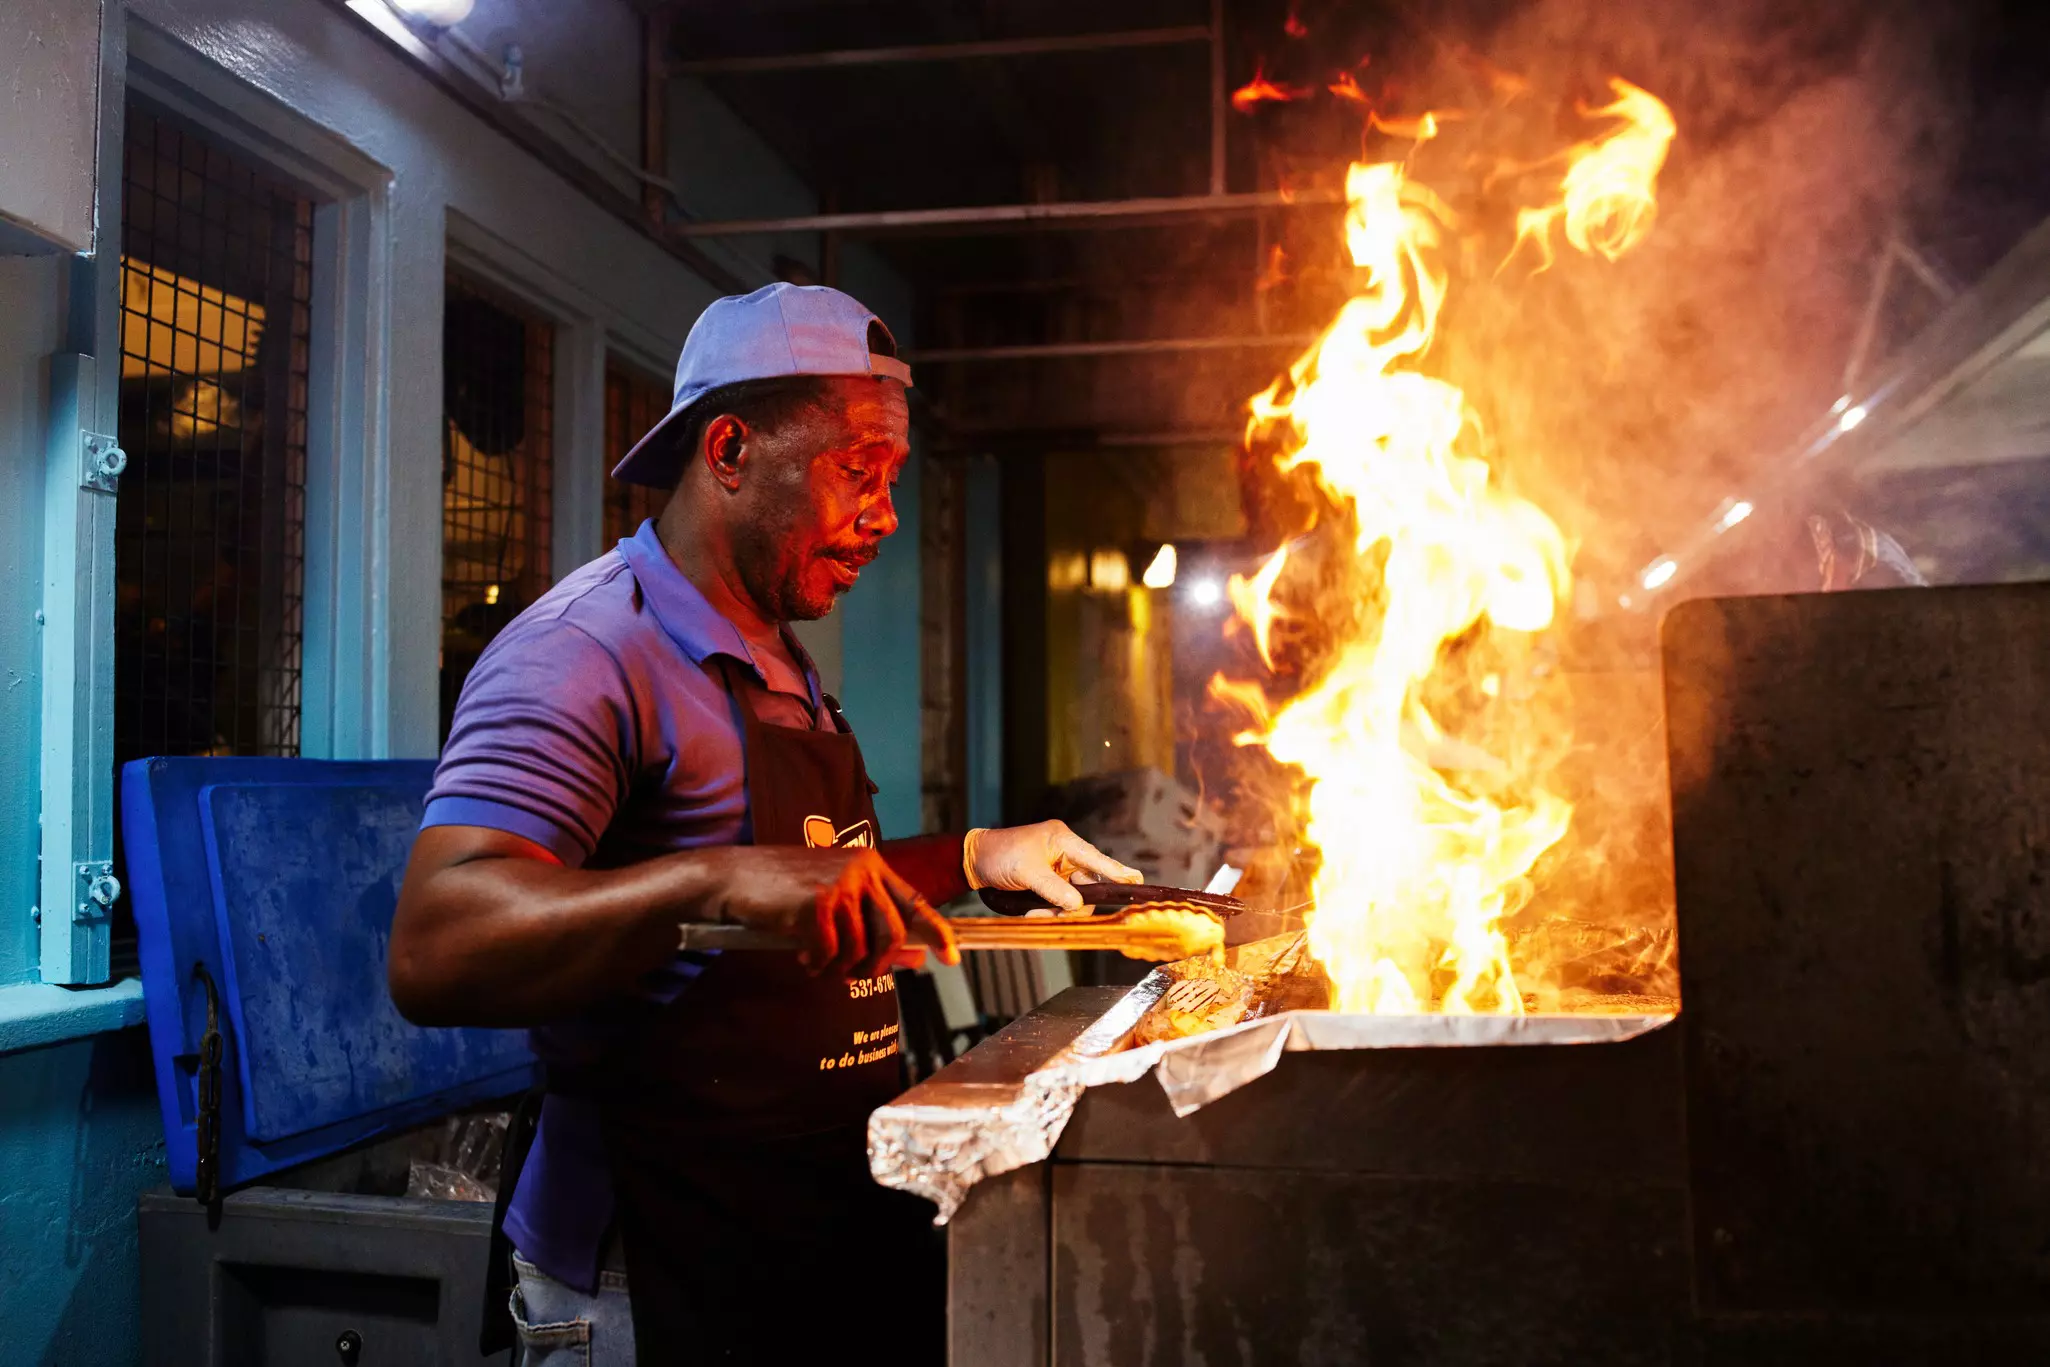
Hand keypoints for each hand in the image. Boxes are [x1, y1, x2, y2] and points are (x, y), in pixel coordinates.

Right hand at [700, 846, 958, 978]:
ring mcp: (840, 885)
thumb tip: (915, 957)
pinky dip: (819, 963)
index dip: (938, 931)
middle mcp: (861, 870)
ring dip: (841, 968)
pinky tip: (803, 957)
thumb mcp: (835, 901)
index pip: (915, 901)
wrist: (733, 877)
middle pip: (892, 933)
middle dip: (876, 965)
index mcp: (870, 864)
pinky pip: (831, 952)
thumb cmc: (783, 890)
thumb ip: (873, 923)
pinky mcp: (816, 903)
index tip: (952, 958)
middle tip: (855, 976)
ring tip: (819, 963)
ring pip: (861, 948)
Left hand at [964, 820, 1142, 911]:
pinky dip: (1050, 909)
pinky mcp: (1049, 880)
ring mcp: (1057, 868)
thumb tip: (1078, 905)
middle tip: (1055, 916)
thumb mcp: (1026, 872)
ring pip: (1074, 896)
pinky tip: (1034, 912)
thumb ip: (1054, 890)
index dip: (1118, 872)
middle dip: (1074, 904)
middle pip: (1088, 884)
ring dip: (1058, 910)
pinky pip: (1060, 899)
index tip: (1136, 882)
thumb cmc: (1000, 855)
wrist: (975, 860)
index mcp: (1063, 840)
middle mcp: (1065, 853)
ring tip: (1035, 913)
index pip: (1097, 858)